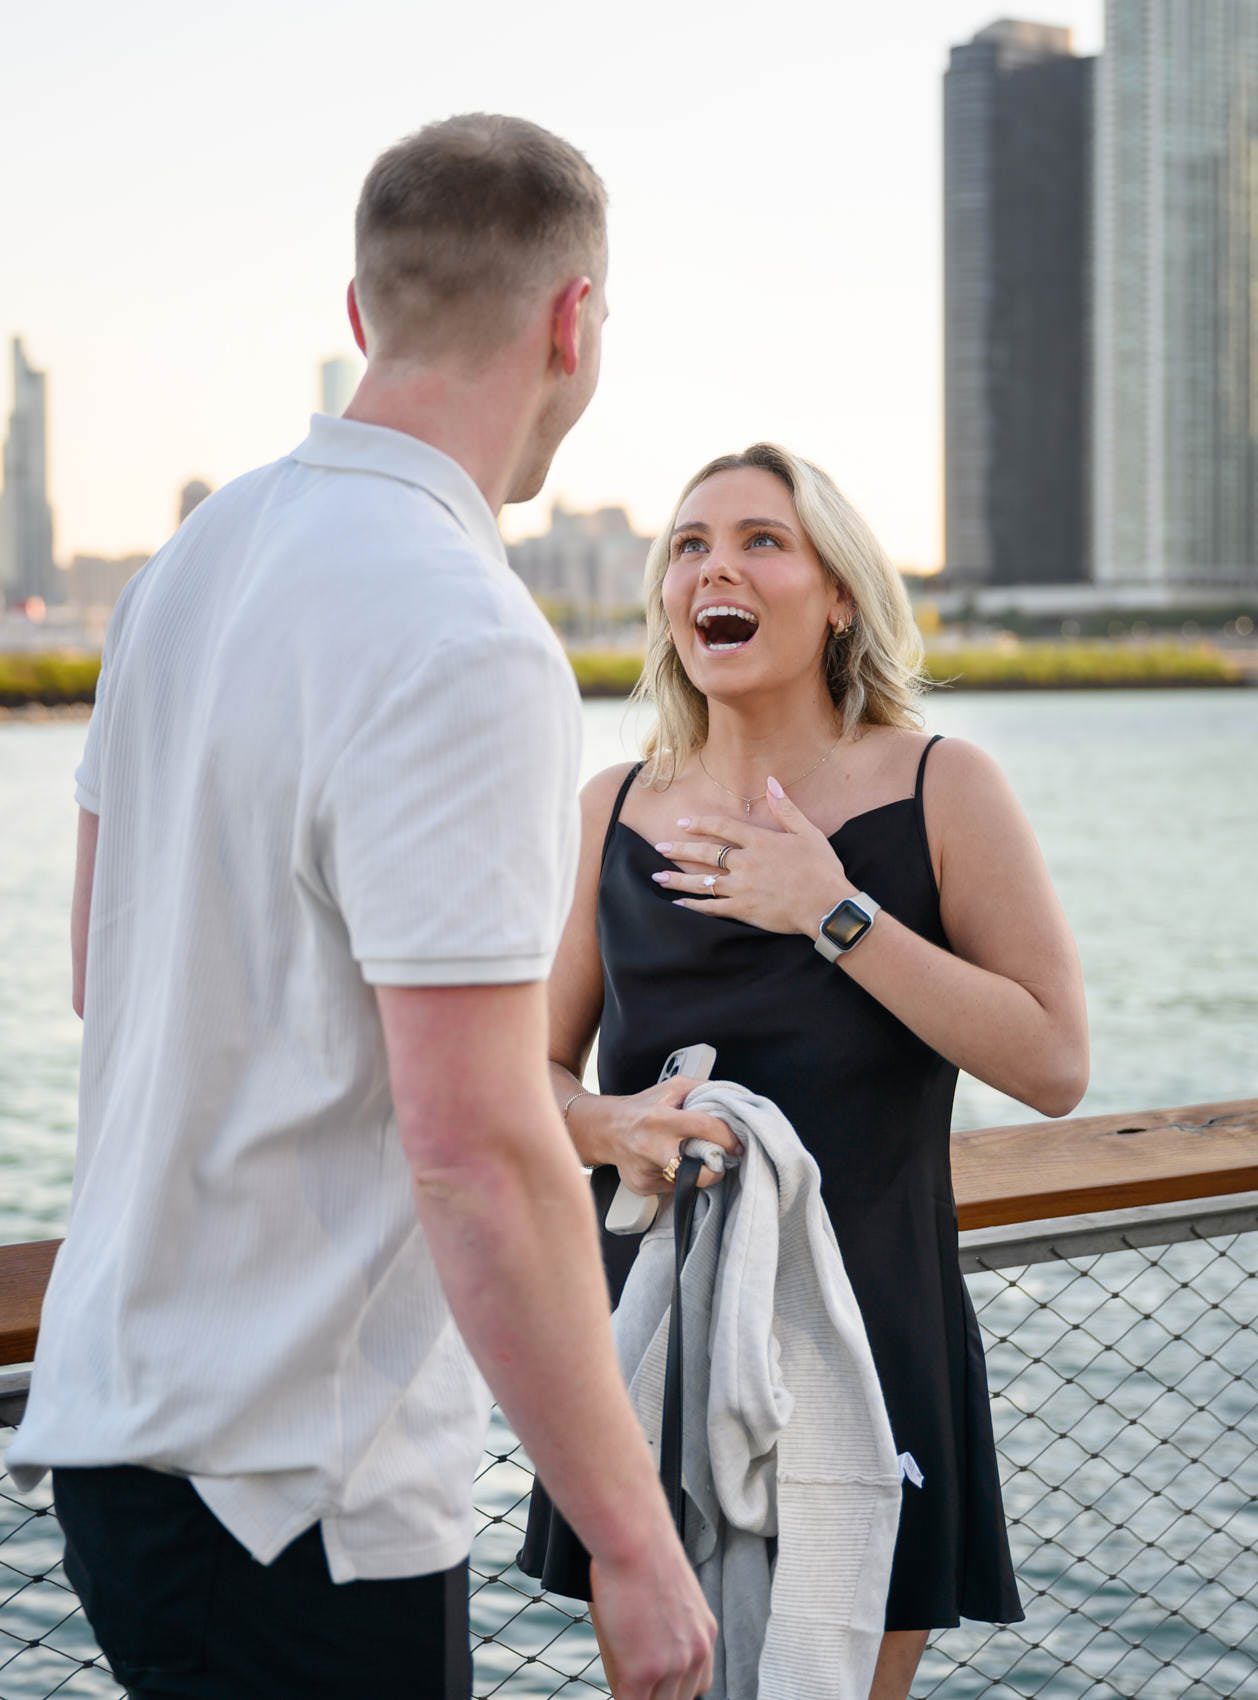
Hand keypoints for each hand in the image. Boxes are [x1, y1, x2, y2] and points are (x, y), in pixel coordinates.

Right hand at [590, 1542, 715, 1699]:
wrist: (634, 1539)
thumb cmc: (642, 1552)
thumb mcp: (671, 1593)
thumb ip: (670, 1623)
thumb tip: (648, 1637)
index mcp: (705, 1633)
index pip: (696, 1684)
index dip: (672, 1689)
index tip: (656, 1687)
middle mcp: (696, 1653)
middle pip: (678, 1699)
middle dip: (656, 1694)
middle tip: (638, 1685)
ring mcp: (671, 1665)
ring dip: (640, 1696)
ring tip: (624, 1681)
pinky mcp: (643, 1671)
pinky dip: (621, 1698)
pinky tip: (616, 1691)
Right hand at [610, 1075, 741, 1194]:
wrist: (607, 1129)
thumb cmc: (643, 1107)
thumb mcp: (672, 1088)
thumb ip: (701, 1089)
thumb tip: (732, 1101)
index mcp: (661, 1119)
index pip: (705, 1128)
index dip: (728, 1137)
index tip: (736, 1144)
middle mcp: (652, 1147)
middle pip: (697, 1172)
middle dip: (716, 1169)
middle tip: (719, 1160)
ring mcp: (646, 1170)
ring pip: (688, 1182)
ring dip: (698, 1173)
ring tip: (695, 1159)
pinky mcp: (643, 1186)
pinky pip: (673, 1187)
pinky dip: (678, 1177)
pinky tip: (670, 1164)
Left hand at [650, 777, 855, 935]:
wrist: (827, 905)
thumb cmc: (821, 869)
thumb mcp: (808, 832)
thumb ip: (786, 807)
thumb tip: (771, 781)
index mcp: (760, 842)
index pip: (723, 828)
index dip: (700, 824)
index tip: (682, 823)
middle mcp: (745, 863)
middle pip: (706, 854)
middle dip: (680, 850)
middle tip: (659, 847)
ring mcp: (742, 887)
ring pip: (703, 882)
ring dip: (678, 880)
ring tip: (657, 877)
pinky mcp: (744, 909)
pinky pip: (712, 908)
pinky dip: (694, 907)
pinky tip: (678, 905)